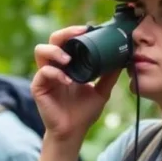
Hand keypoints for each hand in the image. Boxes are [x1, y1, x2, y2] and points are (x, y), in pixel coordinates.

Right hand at [32, 26, 122, 142]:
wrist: (73, 132)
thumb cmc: (84, 112)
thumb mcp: (102, 91)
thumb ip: (109, 75)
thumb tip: (123, 58)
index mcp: (67, 65)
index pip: (67, 41)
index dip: (75, 32)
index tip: (90, 28)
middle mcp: (54, 67)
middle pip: (52, 40)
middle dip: (65, 33)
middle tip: (79, 33)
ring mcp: (45, 76)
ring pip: (41, 51)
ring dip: (55, 51)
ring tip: (68, 59)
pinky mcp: (38, 87)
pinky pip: (43, 73)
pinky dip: (55, 73)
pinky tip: (68, 80)